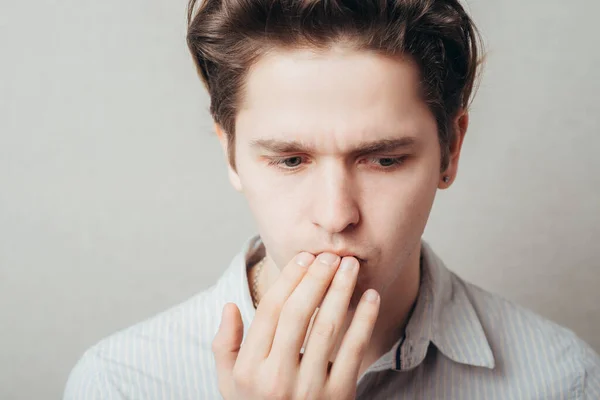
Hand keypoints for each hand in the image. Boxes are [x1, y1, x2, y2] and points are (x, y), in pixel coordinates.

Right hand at [212, 252, 380, 398]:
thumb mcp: (230, 383)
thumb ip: (225, 346)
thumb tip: (229, 306)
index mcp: (249, 369)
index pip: (270, 311)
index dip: (289, 279)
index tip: (304, 258)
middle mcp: (275, 378)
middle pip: (297, 314)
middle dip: (316, 278)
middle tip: (330, 256)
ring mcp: (309, 390)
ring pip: (326, 327)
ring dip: (340, 291)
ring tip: (351, 266)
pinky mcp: (339, 397)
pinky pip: (354, 351)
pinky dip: (364, 320)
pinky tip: (370, 297)